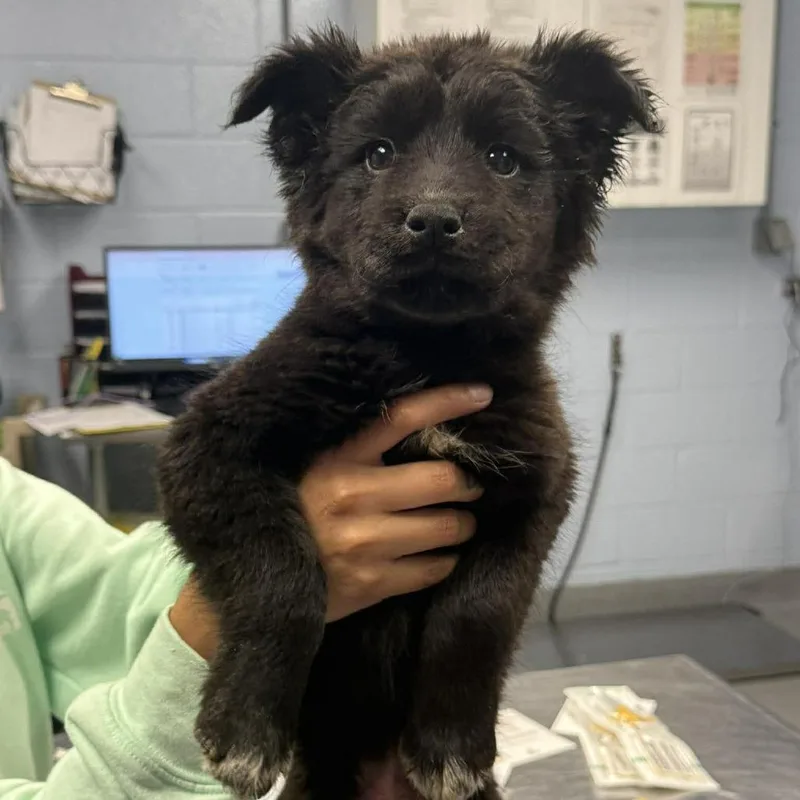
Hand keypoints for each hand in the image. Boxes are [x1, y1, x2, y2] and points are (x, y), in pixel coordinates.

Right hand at [170, 383, 492, 654]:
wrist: (252, 585)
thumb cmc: (289, 515)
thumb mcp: (312, 470)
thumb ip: (357, 451)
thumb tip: (421, 430)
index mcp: (337, 458)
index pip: (401, 417)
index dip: (447, 402)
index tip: (483, 394)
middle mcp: (353, 495)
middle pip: (442, 479)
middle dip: (467, 484)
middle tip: (468, 486)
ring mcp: (365, 543)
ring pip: (447, 527)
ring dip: (462, 524)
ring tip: (457, 523)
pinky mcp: (372, 583)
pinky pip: (434, 569)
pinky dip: (444, 560)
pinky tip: (436, 555)